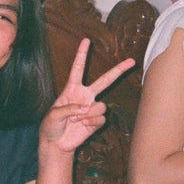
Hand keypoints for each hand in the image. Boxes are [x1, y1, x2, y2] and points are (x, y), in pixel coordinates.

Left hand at [39, 39, 135, 155]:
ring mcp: (92, 108)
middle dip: (119, 70)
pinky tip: (82, 126)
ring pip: (101, 106)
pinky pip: (101, 119)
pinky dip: (91, 123)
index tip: (86, 40)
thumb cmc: (50, 126)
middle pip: (105, 80)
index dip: (81, 54)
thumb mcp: (53, 114)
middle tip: (132, 61)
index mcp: (72, 89)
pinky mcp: (96, 121)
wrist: (56, 143)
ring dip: (88, 114)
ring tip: (76, 120)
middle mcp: (85, 96)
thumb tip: (85, 108)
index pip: (78, 68)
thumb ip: (68, 108)